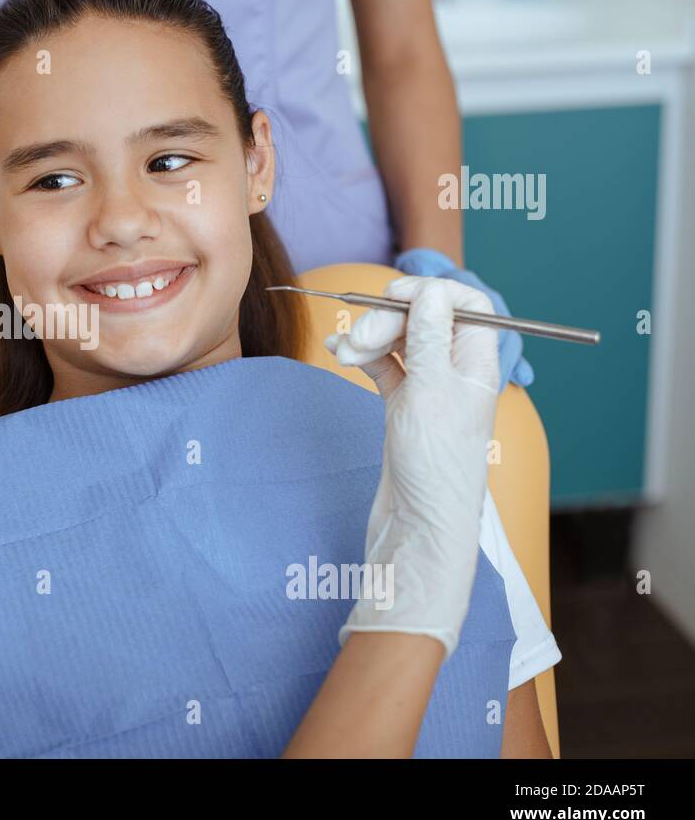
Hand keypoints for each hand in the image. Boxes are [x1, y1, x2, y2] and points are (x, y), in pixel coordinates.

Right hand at [324, 276, 499, 658]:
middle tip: (359, 337)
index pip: (467, 304)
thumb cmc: (435, 467)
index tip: (395, 296)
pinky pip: (382, 365)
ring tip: (344, 353)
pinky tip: (341, 354)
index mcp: (477, 364)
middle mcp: (455, 371)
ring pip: (398, 341)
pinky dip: (363, 356)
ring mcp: (427, 388)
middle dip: (387, 318)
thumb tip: (431, 292)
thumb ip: (428, 338)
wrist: (418, 527)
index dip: (431, 291)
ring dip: (368, 338)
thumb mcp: (431, 392)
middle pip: (424, 318)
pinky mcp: (403, 405)